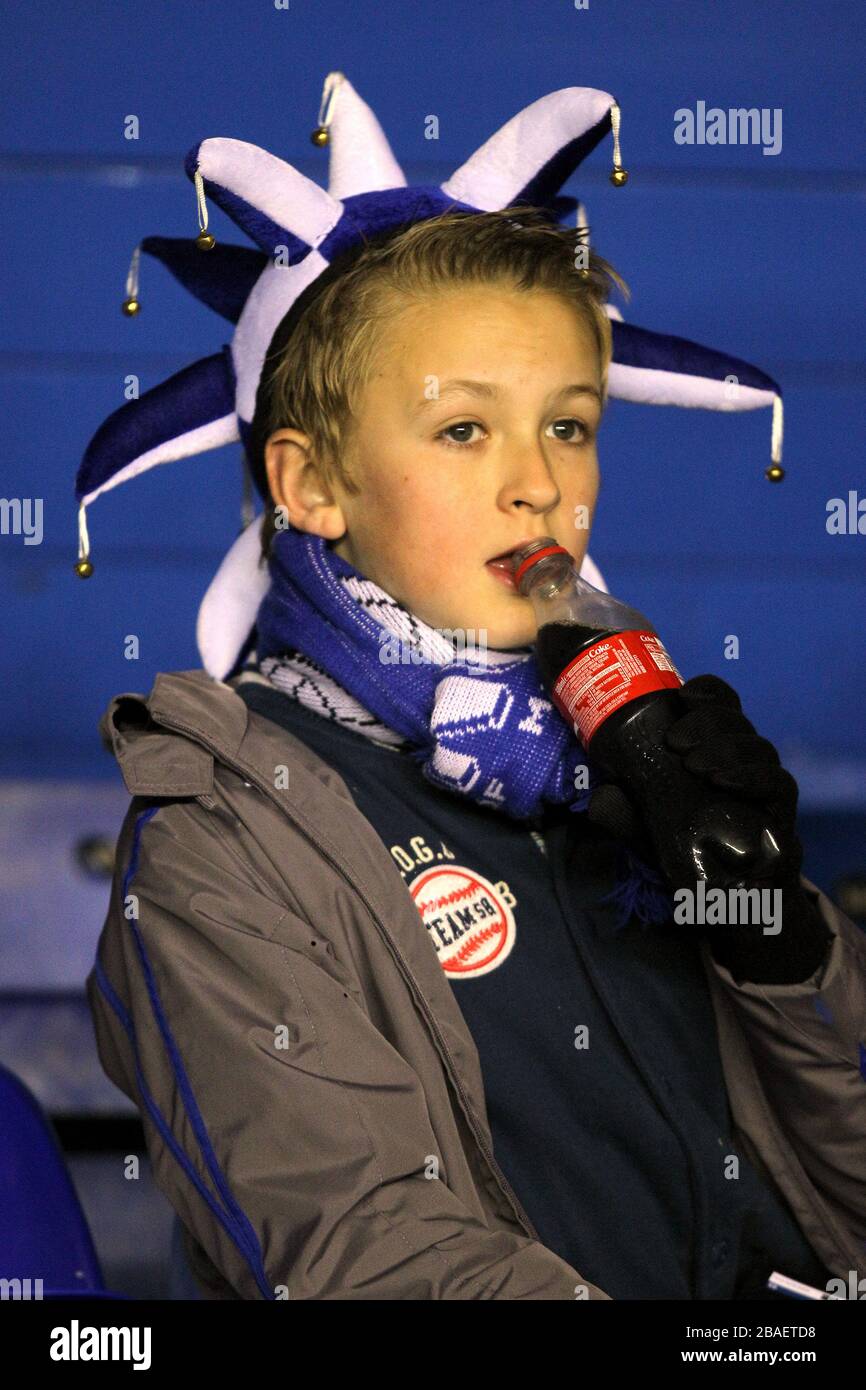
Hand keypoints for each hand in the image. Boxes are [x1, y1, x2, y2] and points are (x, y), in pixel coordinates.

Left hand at [587, 673, 803, 890]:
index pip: (720, 705)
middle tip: (676, 741)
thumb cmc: (690, 849)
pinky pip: (780, 784)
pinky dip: (753, 777)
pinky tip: (724, 781)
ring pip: (760, 747)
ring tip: (695, 765)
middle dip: (708, 721)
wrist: (730, 897)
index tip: (682, 694)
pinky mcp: (781, 813)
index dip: (708, 691)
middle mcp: (742, 760)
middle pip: (738, 721)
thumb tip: (599, 798)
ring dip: (727, 747)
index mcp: (713, 749)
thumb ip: (625, 814)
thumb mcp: (648, 830)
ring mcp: (764, 785)